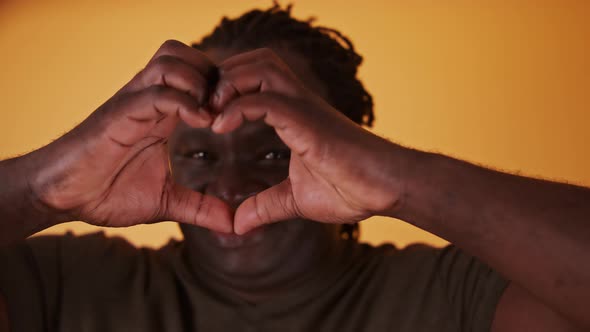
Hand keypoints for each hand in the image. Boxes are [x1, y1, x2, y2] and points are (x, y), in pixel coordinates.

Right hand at [28, 40, 231, 231]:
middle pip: (183, 55)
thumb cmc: (107, 192)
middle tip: (228, 107)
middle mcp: (147, 100)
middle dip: (213, 74)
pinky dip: (184, 101)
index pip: (194, 73)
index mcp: (161, 113)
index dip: (221, 86)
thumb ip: (200, 208)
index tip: (238, 116)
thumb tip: (234, 225)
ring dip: (200, 82)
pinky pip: (156, 93)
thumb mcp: (165, 201)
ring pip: (170, 61)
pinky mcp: (119, 115)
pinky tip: (202, 123)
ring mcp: (132, 103)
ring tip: (213, 115)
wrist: (61, 197)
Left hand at [211, 48, 402, 233]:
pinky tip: (221, 128)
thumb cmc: (351, 189)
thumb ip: (264, 207)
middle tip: (203, 107)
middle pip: (255, 60)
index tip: (206, 116)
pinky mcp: (308, 122)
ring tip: (211, 113)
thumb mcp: (295, 200)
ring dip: (228, 84)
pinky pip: (266, 99)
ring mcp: (304, 108)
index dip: (226, 89)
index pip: (255, 78)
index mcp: (294, 114)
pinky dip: (238, 107)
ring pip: (260, 67)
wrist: (387, 189)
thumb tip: (237, 225)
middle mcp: (298, 102)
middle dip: (223, 76)